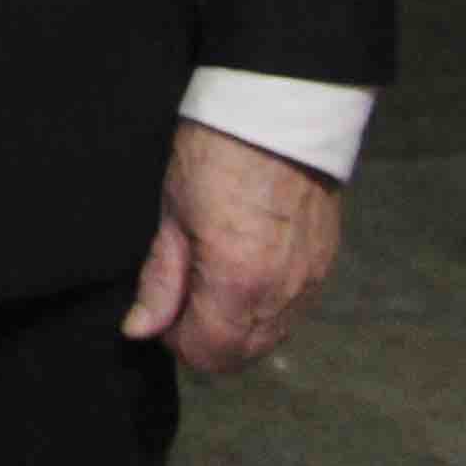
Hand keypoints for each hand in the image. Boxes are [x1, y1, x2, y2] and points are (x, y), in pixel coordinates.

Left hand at [121, 122, 341, 376]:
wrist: (278, 112)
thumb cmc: (215, 155)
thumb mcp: (172, 214)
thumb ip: (160, 280)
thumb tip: (140, 328)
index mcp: (239, 283)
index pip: (210, 352)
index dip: (177, 342)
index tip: (159, 316)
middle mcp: (282, 293)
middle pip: (244, 353)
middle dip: (207, 340)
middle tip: (179, 302)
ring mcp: (310, 280)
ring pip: (271, 336)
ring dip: (237, 327)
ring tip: (208, 285)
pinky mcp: (325, 263)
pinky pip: (293, 310)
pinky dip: (264, 308)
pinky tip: (241, 275)